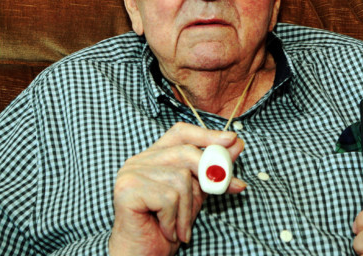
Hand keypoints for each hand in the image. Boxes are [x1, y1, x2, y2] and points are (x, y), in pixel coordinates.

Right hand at [108, 123, 245, 255]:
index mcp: (154, 156)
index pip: (181, 133)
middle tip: (222, 192)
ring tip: (180, 226)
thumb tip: (236, 144)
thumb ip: (214, 170)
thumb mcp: (198, 193)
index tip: (232, 140)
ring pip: (181, 178)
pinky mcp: (126, 190)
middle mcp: (139, 160)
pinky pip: (168, 197)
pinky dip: (174, 219)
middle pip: (186, 153)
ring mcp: (130, 173)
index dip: (207, 134)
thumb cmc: (168, 226)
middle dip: (210, 174)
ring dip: (187, 209)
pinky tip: (167, 230)